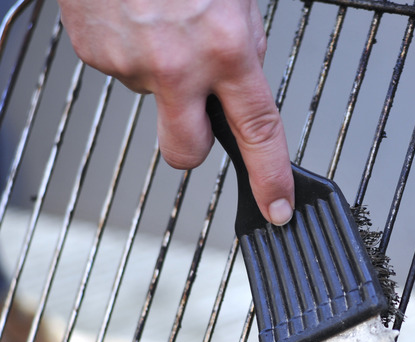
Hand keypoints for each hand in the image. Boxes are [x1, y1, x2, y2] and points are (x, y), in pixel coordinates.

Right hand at [57, 0, 293, 224]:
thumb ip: (247, 46)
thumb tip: (247, 78)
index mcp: (227, 48)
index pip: (259, 131)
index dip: (272, 178)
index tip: (277, 206)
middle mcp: (179, 65)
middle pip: (188, 152)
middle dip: (197, 144)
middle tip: (199, 111)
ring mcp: (131, 64)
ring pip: (154, 101)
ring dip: (165, 77)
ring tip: (165, 25)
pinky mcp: (97, 56)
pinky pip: (124, 73)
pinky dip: (136, 54)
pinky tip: (139, 21)